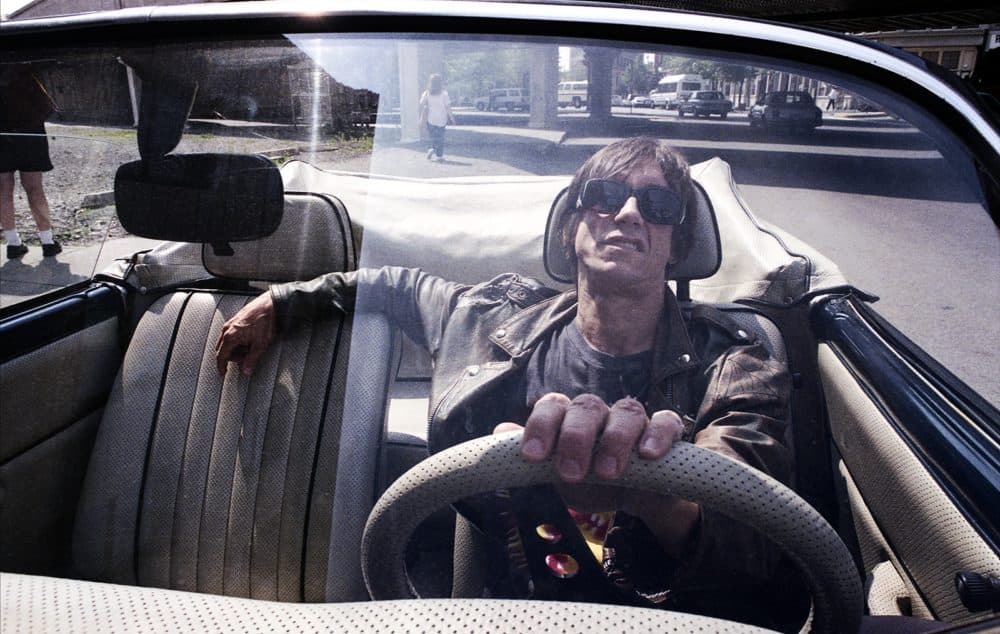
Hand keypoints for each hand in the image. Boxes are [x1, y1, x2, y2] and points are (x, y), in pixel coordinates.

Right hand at [214, 292, 276, 375]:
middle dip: (231, 357)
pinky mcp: (236, 318)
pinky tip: (249, 339)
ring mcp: (231, 322)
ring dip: (235, 348)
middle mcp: (227, 329)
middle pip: (222, 349)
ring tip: (249, 348)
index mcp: (230, 336)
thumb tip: (246, 371)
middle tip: (244, 360)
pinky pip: (231, 333)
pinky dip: (237, 340)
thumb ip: (251, 360)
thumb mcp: (260, 345)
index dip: (221, 366)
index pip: (220, 356)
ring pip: (226, 341)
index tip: (223, 372)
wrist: (270, 305)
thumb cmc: (265, 322)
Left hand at [497, 393, 682, 481]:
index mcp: (568, 417)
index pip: (552, 407)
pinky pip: (666, 421)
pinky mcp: (664, 432)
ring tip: (608, 473)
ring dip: (616, 440)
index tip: (531, 456)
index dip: (540, 427)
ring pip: (626, 411)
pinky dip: (658, 433)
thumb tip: (499, 431)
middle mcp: (599, 412)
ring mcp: (632, 420)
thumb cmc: (587, 480)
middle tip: (571, 473)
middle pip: (587, 407)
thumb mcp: (555, 474)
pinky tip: (649, 454)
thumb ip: (530, 454)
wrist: (632, 498)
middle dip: (576, 438)